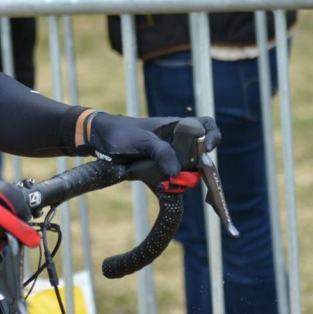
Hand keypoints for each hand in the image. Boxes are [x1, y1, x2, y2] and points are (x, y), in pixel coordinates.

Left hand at [85, 112, 220, 178]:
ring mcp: (170, 156)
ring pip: (189, 169)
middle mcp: (177, 142)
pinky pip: (175, 177)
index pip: (205, 125)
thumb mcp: (141, 140)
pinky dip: (176, 184)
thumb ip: (160, 152)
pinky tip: (170, 188)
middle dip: (201, 166)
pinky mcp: (161, 169)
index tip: (208, 148)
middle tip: (194, 175)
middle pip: (200, 154)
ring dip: (187, 178)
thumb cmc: (120, 133)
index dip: (212, 135)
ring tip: (180, 185)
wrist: (100, 140)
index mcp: (176, 127)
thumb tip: (177, 172)